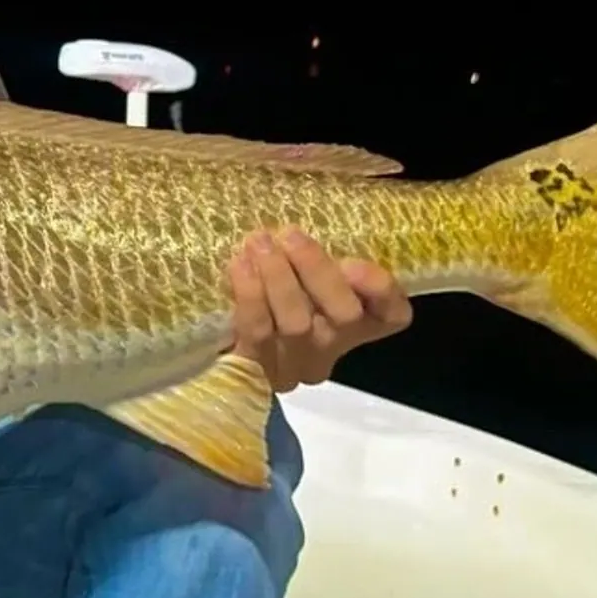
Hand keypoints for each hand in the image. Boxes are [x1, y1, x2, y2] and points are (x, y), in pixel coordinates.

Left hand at [229, 227, 412, 391]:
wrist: (204, 341)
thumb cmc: (262, 286)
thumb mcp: (295, 267)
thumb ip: (311, 253)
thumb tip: (298, 227)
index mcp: (353, 323)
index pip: (392, 315)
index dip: (382, 290)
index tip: (354, 262)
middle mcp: (330, 348)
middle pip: (344, 315)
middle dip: (317, 270)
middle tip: (290, 235)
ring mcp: (294, 364)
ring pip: (298, 324)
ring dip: (278, 277)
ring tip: (258, 243)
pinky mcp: (256, 370)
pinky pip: (258, 333)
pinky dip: (250, 295)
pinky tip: (239, 267)